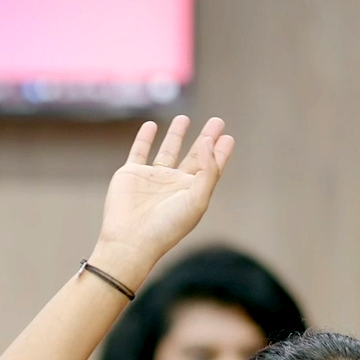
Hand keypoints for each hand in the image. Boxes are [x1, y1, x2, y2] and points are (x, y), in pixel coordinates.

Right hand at [91, 116, 234, 285]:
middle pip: (194, 156)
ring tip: (184, 118)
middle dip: (205, 139)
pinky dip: (144, 138)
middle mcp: (174, 184)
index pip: (211, 168)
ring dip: (176, 135)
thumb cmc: (167, 226)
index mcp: (192, 192)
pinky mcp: (131, 174)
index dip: (220, 153)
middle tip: (217, 121)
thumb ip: (207, 170)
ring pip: (168, 151)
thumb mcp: (197, 200)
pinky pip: (139, 151)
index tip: (228, 137)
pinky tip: (150, 125)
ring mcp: (152, 179)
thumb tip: (207, 142)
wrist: (130, 240)